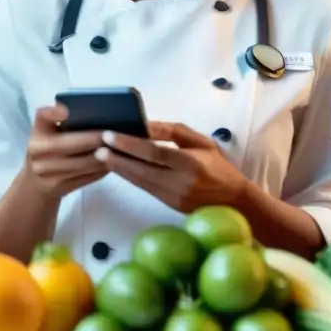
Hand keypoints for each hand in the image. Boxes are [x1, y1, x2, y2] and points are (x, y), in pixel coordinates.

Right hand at [21, 105, 107, 199]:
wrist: (35, 183)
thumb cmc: (47, 149)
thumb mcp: (46, 132)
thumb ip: (57, 119)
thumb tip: (81, 109)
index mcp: (37, 133)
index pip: (41, 118)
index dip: (53, 114)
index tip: (67, 111)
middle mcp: (36, 153)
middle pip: (68, 145)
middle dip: (93, 140)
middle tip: (113, 133)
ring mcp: (46, 174)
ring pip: (81, 164)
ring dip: (103, 156)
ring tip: (119, 148)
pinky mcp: (58, 188)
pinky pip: (86, 177)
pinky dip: (101, 169)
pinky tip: (113, 162)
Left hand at [96, 122, 247, 212]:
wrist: (234, 202)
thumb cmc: (219, 167)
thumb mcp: (203, 142)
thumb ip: (175, 133)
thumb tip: (146, 125)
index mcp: (190, 163)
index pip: (154, 153)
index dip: (130, 145)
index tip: (110, 136)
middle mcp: (180, 182)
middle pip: (142, 169)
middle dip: (117, 158)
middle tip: (97, 147)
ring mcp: (173, 197)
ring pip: (139, 181)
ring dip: (119, 169)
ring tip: (101, 156)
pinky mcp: (168, 205)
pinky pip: (144, 188)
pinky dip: (129, 177)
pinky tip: (117, 167)